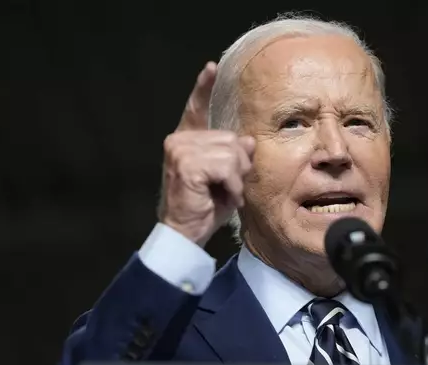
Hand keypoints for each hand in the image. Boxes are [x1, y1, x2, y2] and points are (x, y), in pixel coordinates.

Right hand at [159, 62, 255, 245]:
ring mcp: (180, 150)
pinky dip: (232, 185)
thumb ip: (235, 157)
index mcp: (187, 141)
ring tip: (224, 193)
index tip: (211, 68)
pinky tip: (223, 197)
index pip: (196, 109)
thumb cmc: (204, 206)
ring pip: (232, 152)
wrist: (185, 233)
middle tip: (227, 187)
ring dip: (236, 178)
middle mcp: (179, 140)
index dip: (203, 88)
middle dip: (239, 165)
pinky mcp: (186, 164)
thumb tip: (248, 140)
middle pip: (231, 138)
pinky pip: (227, 167)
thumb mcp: (227, 178)